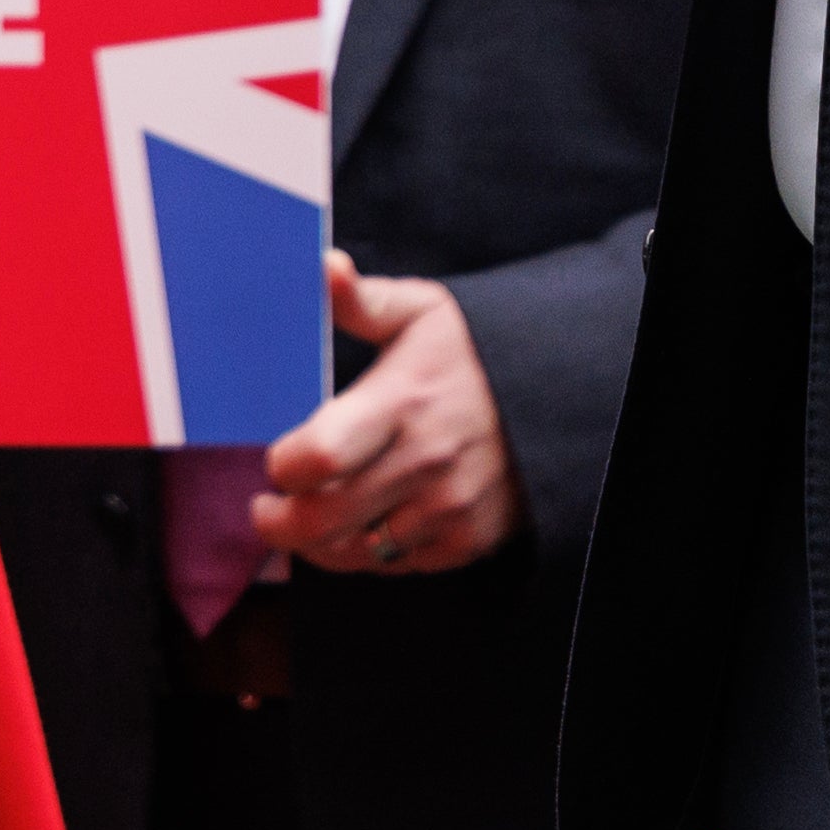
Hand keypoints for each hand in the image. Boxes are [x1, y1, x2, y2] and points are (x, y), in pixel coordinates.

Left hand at [254, 261, 519, 574]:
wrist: (562, 399)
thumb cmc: (475, 353)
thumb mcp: (424, 312)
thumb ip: (363, 299)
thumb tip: (324, 265)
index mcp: (403, 401)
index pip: (321, 457)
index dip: (282, 469)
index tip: (274, 462)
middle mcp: (425, 462)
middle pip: (323, 521)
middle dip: (279, 524)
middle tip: (266, 510)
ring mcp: (449, 508)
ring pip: (356, 553)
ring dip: (321, 544)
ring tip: (308, 518)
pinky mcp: (468, 540)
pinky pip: (397, 564)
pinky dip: (371, 552)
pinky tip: (362, 524)